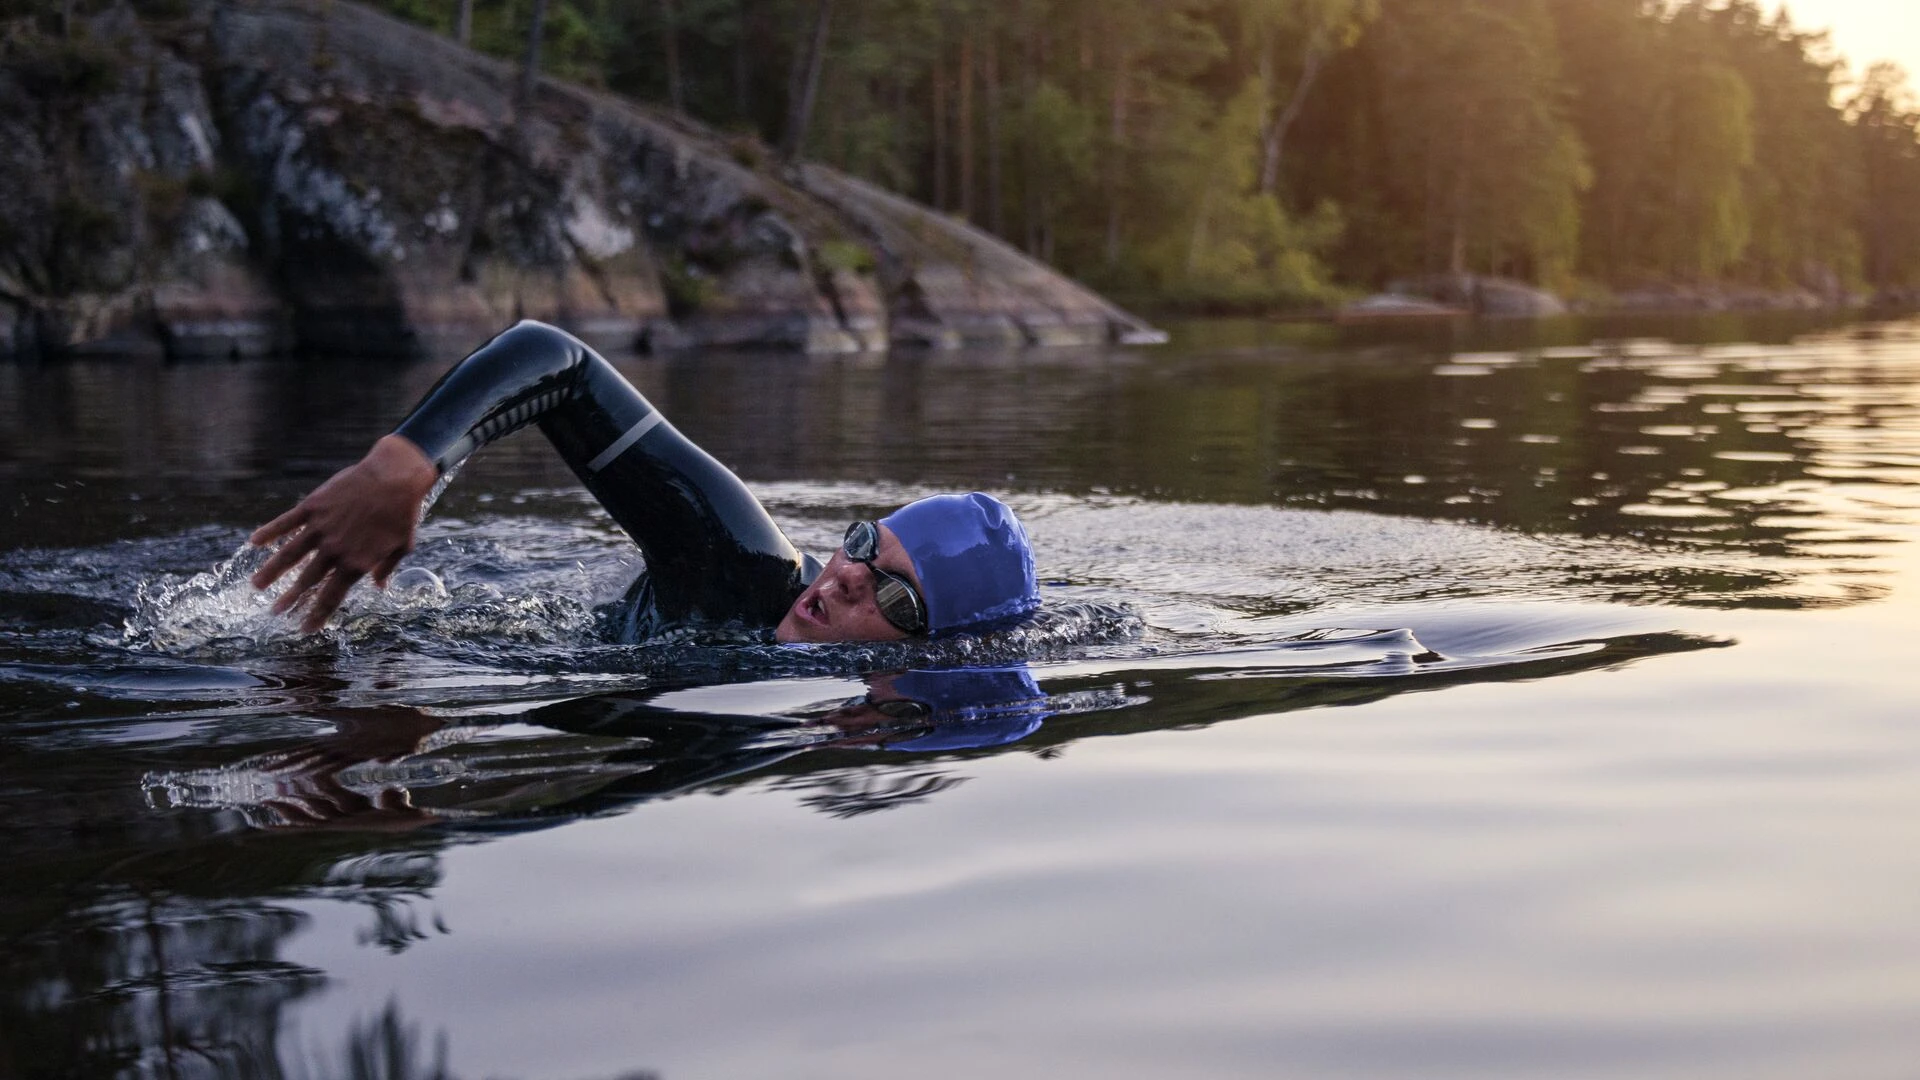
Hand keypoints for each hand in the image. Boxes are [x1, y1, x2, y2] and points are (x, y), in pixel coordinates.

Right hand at [250, 435, 438, 631]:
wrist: (395, 478)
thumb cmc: (403, 513)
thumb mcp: (403, 547)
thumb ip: (386, 568)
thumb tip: (379, 586)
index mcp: (356, 564)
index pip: (332, 596)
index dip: (317, 614)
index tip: (305, 628)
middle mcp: (335, 550)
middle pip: (307, 581)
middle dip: (290, 599)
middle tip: (275, 612)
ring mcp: (321, 527)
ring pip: (290, 555)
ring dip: (271, 572)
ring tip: (256, 586)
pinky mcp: (313, 506)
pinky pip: (286, 522)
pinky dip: (270, 532)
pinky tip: (254, 541)